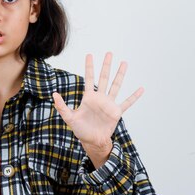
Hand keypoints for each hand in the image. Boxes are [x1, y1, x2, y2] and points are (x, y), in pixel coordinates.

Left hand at [52, 52, 143, 167]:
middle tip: (109, 53)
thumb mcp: (69, 117)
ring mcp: (109, 104)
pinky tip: (141, 89)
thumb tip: (53, 94)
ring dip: (120, 75)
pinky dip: (134, 96)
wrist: (92, 141)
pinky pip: (127, 103)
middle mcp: (100, 98)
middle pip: (104, 78)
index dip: (89, 67)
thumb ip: (61, 106)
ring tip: (124, 63)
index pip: (89, 78)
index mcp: (89, 97)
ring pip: (116, 86)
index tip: (90, 55)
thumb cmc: (81, 129)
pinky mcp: (116, 112)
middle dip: (106, 66)